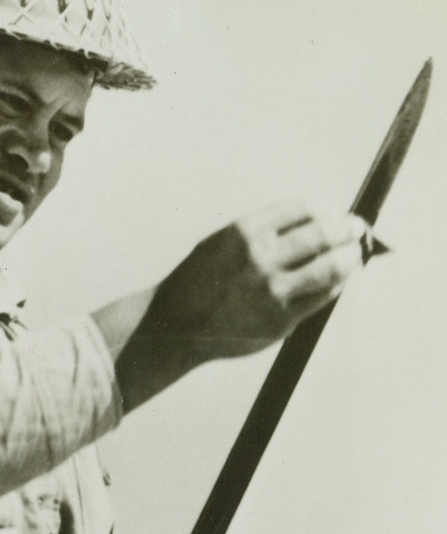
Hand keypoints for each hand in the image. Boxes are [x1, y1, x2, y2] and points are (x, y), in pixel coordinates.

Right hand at [93, 200, 365, 411]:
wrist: (176, 324)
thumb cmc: (201, 280)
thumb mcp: (222, 242)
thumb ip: (262, 232)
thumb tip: (314, 222)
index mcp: (244, 232)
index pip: (301, 209)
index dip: (324, 209)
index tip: (334, 212)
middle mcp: (260, 258)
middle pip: (322, 235)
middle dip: (347, 228)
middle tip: (358, 228)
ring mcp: (272, 290)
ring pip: (330, 268)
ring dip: (351, 258)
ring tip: (356, 255)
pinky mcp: (280, 320)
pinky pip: (321, 298)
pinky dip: (335, 286)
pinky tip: (337, 281)